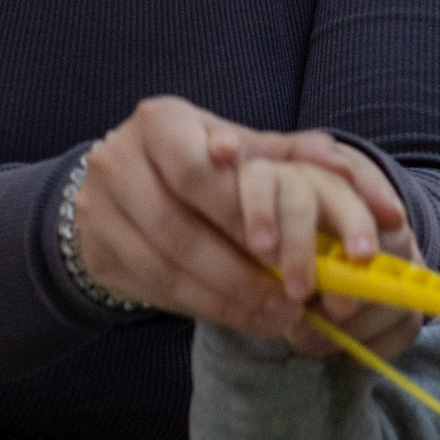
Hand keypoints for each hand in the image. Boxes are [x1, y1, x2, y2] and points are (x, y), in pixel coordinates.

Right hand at [69, 97, 413, 342]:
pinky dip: (207, 307)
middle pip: (181, 222)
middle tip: (294, 293)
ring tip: (279, 315)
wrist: (124, 193)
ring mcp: (99, 207)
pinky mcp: (98, 251)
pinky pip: (157, 287)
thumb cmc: (201, 167)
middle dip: (242, 264)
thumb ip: (290, 156)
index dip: (237, 207)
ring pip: (170, 263)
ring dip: (230, 296)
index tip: (275, 245)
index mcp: (162, 122)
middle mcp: (120, 158)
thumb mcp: (239, 151)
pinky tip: (246, 317)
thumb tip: (341, 166)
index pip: (195, 167)